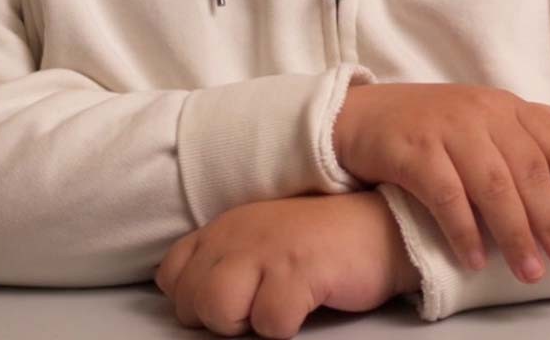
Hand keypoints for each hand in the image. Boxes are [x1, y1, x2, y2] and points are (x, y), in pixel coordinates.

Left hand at [155, 192, 419, 337]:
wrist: (378, 225)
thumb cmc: (317, 243)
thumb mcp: (259, 239)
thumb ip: (223, 260)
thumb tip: (194, 304)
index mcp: (225, 226)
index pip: (171, 273)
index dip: (193, 299)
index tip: (231, 299)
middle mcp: (238, 233)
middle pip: (191, 301)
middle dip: (220, 318)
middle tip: (260, 304)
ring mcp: (267, 249)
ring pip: (218, 309)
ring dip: (247, 321)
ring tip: (278, 304)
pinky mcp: (298, 270)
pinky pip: (270, 323)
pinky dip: (287, 324)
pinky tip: (307, 300)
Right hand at [334, 84, 549, 284]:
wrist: (365, 115)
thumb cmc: (430, 121)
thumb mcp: (480, 112)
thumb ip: (527, 124)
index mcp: (502, 106)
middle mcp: (480, 113)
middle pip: (527, 168)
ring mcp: (446, 129)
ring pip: (492, 185)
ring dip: (515, 233)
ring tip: (529, 272)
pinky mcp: (414, 150)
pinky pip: (447, 196)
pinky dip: (465, 231)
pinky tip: (475, 260)